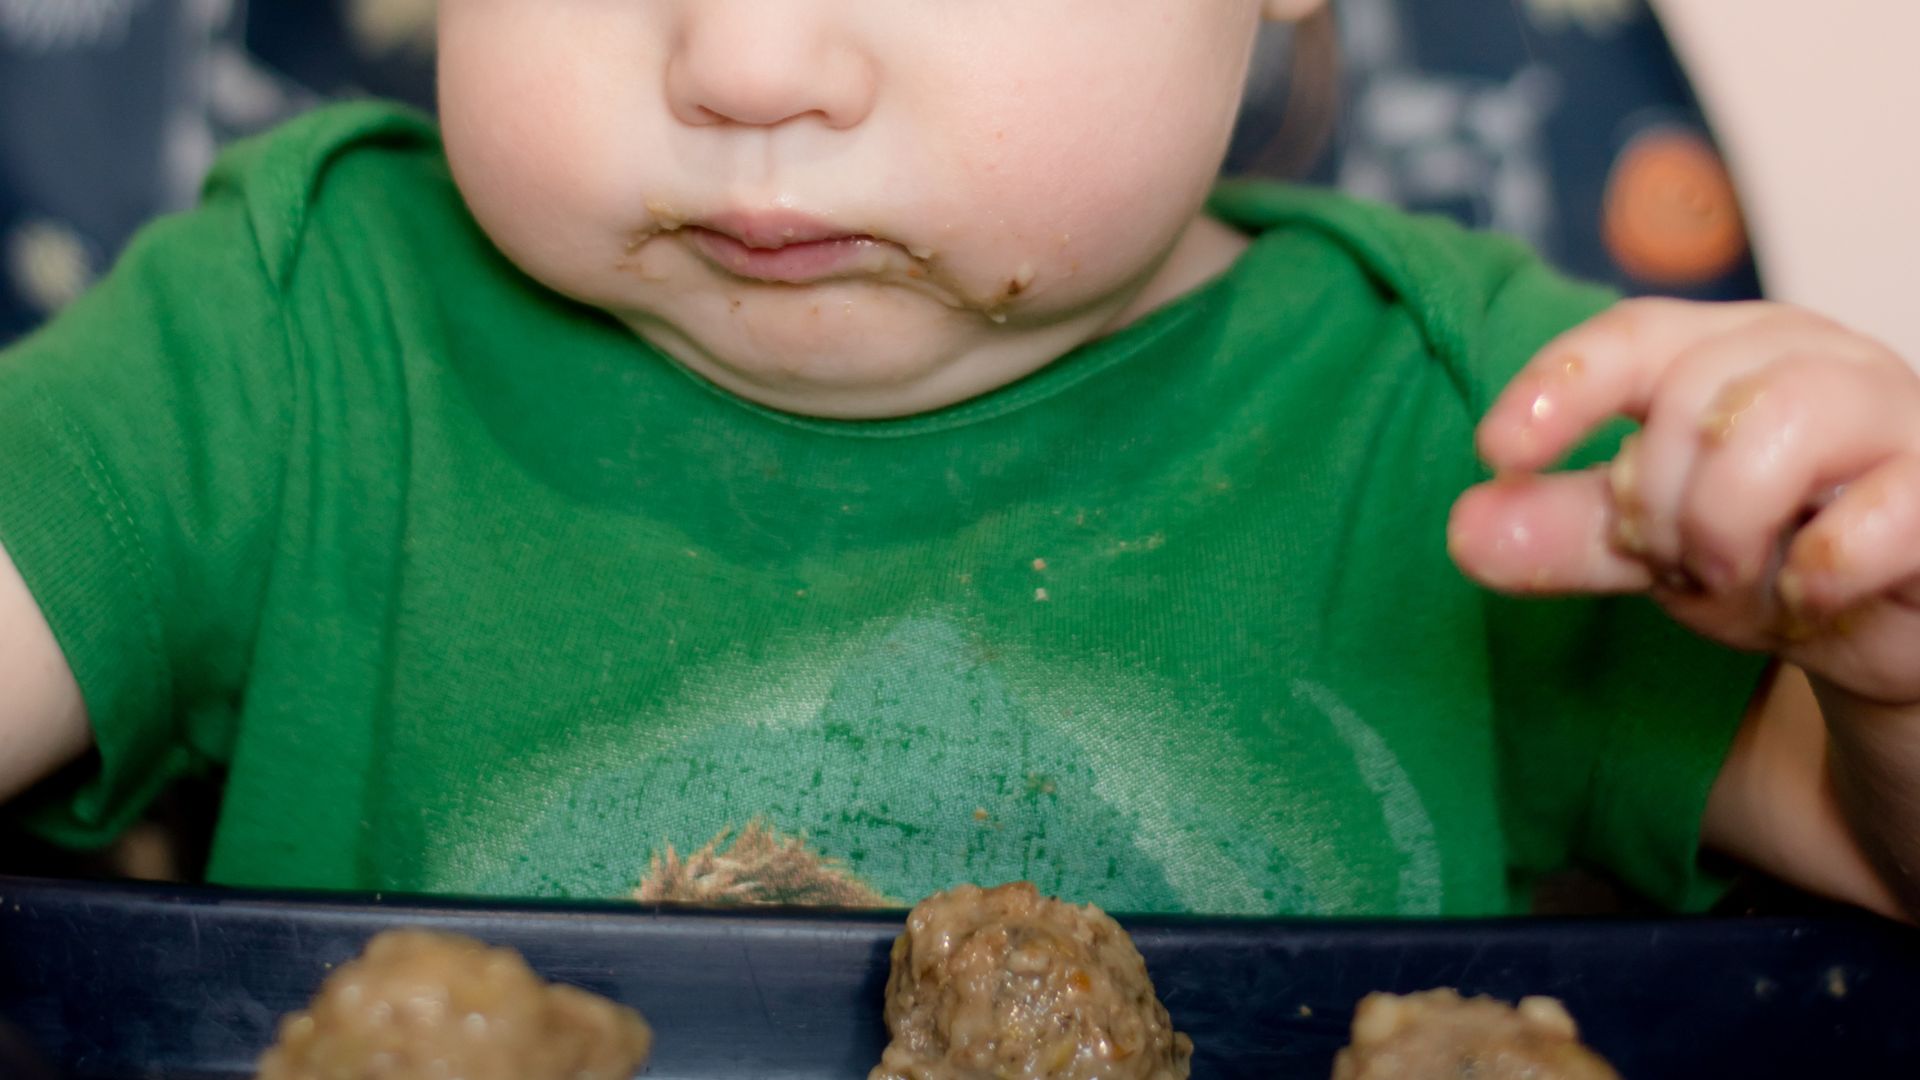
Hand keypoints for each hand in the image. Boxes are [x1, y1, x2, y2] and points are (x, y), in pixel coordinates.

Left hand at [1449, 298, 1919, 706]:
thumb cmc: (1776, 556)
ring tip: (1739, 579)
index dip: (1560, 384)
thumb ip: (1566, 532)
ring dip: (1730, 520)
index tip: (1497, 451)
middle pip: (1693, 392)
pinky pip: (1889, 505)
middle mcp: (1816, 362)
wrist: (1898, 625)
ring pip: (1787, 415)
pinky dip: (1822, 565)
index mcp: (1730, 355)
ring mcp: (1898, 416)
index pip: (1634, 338)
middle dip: (1657, 500)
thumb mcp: (1653, 548)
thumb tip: (1464, 530)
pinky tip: (1808, 594)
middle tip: (1676, 564)